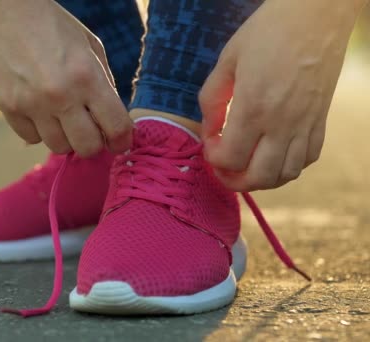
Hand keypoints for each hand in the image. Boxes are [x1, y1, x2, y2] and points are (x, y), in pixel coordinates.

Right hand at [0, 0, 131, 156]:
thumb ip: (104, 82)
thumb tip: (111, 119)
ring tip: (63, 118)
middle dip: (94, 143)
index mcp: (87, 76)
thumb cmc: (50, 23)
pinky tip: (39, 112)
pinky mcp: (7, 107)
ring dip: (66, 138)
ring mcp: (31, 104)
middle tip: (90, 132)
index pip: (115, 127)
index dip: (122, 140)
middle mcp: (60, 95)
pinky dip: (39, 131)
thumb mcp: (88, 44)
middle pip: (88, 147)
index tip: (120, 141)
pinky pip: (31, 138)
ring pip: (59, 147)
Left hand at [199, 0, 361, 190]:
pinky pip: (308, 159)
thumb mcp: (227, 60)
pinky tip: (273, 153)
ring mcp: (305, 124)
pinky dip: (288, 166)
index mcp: (254, 107)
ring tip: (246, 165)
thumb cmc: (268, 31)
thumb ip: (212, 99)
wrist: (316, 14)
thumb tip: (209, 131)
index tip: (210, 142)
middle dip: (234, 180)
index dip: (213, 158)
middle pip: (259, 177)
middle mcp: (282, 123)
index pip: (231, 158)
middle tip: (222, 167)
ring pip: (286, 175)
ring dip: (261, 179)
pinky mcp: (321, 120)